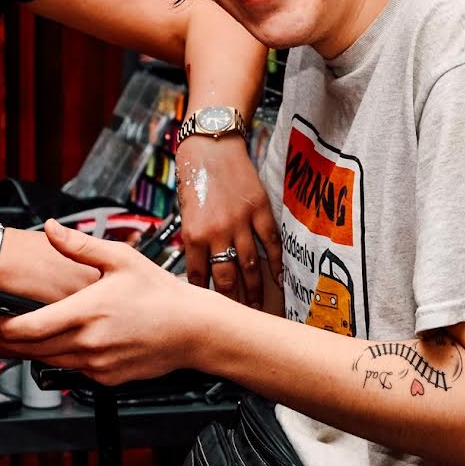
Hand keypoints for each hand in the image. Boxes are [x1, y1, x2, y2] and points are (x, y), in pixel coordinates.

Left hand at [0, 220, 204, 384]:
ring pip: (51, 362)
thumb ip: (79, 246)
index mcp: (86, 312)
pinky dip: (65, 358)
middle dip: (11, 341)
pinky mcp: (107, 378)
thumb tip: (50, 229)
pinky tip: (72, 341)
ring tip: (32, 332)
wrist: (193, 330)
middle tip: (2, 328)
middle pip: (32, 350)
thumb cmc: (160, 293)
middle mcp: (88, 343)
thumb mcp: (119, 259)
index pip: (29, 329)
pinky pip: (75, 371)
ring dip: (36, 350)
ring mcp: (97, 365)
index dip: (2, 329)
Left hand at [175, 134, 281, 306]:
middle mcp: (217, 233)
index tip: (207, 313)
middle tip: (238, 321)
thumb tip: (202, 266)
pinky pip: (270, 244)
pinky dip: (275, 264)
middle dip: (232, 302)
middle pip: (227, 278)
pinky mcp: (260, 210)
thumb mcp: (185, 211)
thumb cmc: (192, 175)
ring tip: (259, 309)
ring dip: (255, 290)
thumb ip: (195, 239)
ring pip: (250, 266)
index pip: (198, 277)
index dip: (203, 297)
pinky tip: (279, 280)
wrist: (210, 144)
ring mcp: (241, 222)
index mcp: (194, 234)